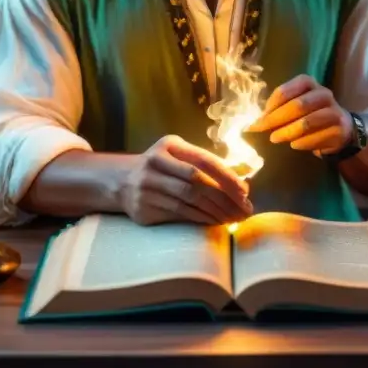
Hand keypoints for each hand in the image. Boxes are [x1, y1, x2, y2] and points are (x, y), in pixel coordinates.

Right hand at [122, 135, 252, 225]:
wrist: (123, 182)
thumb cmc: (163, 168)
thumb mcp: (180, 156)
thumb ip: (208, 164)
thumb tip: (244, 180)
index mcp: (169, 145)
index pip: (203, 160)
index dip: (226, 176)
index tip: (245, 192)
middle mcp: (155, 162)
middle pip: (196, 181)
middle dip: (224, 197)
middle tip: (243, 210)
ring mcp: (147, 185)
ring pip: (189, 199)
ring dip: (215, 211)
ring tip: (232, 218)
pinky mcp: (143, 206)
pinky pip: (179, 214)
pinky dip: (201, 218)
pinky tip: (214, 221)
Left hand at [246, 75, 352, 155]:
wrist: (341, 127)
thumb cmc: (309, 113)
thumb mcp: (295, 104)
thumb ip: (279, 108)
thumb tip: (256, 121)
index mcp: (308, 83)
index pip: (285, 91)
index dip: (271, 105)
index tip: (259, 118)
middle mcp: (323, 94)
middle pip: (297, 106)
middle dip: (276, 119)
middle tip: (262, 130)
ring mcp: (334, 111)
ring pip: (307, 122)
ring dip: (287, 132)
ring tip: (275, 138)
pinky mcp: (339, 129)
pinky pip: (316, 137)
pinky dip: (302, 142)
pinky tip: (294, 145)